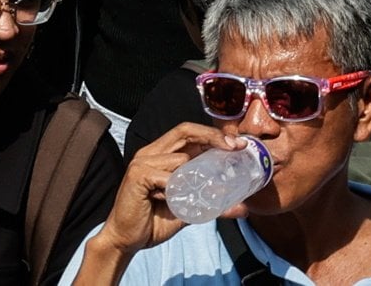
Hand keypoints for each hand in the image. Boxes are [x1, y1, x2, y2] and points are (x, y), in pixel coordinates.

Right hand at [93, 124, 243, 257]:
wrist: (127, 241)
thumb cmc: (155, 220)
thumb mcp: (190, 208)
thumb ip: (213, 202)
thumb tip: (243, 208)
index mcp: (163, 154)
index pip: (191, 132)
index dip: (214, 134)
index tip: (237, 144)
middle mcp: (151, 152)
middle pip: (186, 131)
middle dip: (213, 137)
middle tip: (232, 147)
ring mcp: (142, 162)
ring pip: (180, 158)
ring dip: (189, 177)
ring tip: (181, 195)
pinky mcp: (137, 175)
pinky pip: (167, 176)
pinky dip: (173, 189)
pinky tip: (165, 200)